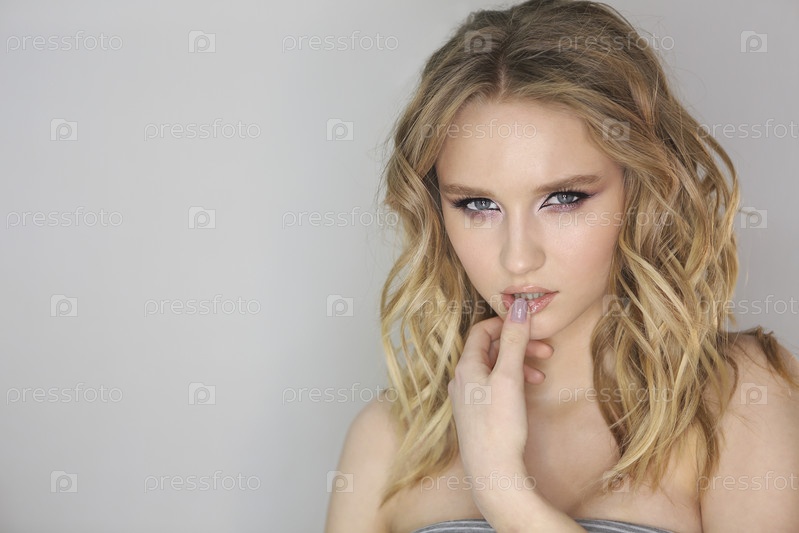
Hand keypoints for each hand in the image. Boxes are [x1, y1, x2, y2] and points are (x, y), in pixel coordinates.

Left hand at [447, 298, 552, 493]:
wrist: (494, 473)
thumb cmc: (499, 426)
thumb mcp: (510, 377)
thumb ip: (514, 340)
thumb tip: (518, 306)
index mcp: (465, 366)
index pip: (481, 331)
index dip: (506, 324)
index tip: (529, 325)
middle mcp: (461, 380)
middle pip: (490, 349)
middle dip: (518, 345)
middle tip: (546, 349)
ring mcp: (467, 398)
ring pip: (494, 368)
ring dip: (519, 364)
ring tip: (542, 372)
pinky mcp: (477, 414)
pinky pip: (494, 386)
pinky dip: (513, 382)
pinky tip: (529, 390)